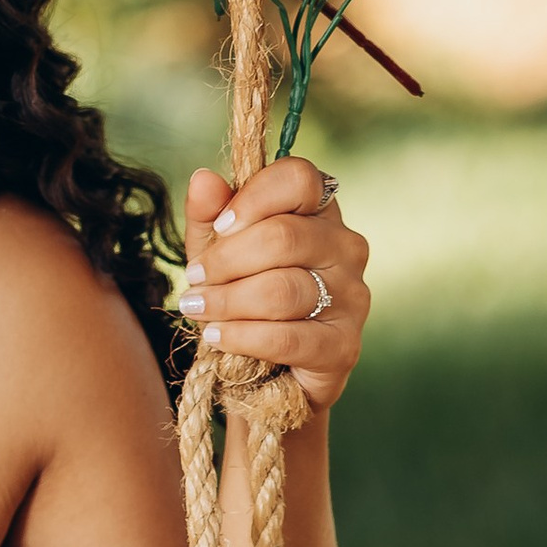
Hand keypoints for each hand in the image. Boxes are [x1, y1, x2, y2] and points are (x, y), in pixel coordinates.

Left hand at [182, 153, 369, 414]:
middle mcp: (346, 248)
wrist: (263, 367)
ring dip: (228, 300)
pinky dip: (243, 336)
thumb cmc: (242, 289)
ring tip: (196, 308)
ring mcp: (352, 297)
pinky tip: (216, 335)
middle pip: (284, 236)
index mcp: (320, 211)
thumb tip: (203, 179)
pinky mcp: (344, 346)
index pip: (299, 179)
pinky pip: (289, 337)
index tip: (220, 227)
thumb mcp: (216, 247)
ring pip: (283, 289)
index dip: (253, 199)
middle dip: (226, 259)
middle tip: (193, 279)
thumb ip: (209, 213)